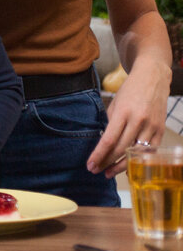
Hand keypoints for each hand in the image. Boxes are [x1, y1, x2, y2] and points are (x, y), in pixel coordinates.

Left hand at [88, 59, 170, 175]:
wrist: (153, 78)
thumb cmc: (130, 89)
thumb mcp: (115, 102)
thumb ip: (111, 122)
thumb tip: (105, 141)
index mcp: (123, 113)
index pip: (109, 139)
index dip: (99, 155)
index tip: (90, 164)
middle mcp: (138, 121)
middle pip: (121, 149)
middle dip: (106, 162)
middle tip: (95, 171)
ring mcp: (152, 127)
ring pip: (136, 153)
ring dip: (121, 165)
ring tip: (108, 173)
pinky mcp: (161, 130)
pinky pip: (149, 151)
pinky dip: (139, 160)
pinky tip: (128, 167)